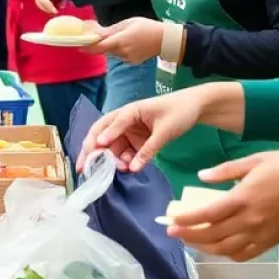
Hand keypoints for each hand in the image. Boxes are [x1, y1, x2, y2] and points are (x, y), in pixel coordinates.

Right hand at [36, 0, 75, 13]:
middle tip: (57, 12)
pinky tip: (58, 8)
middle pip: (39, 2)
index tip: (56, 11)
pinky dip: (49, 8)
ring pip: (40, 5)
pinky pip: (44, 5)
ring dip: (48, 10)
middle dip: (47, 9)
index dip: (48, 6)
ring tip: (58, 11)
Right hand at [76, 87, 207, 172]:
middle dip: (92, 152)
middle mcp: (124, 122)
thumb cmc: (179, 112)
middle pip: (102, 136)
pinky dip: (124, 162)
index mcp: (129, 111)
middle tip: (83, 169)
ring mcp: (130, 132)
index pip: (109, 125)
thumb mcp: (164, 131)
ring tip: (121, 170)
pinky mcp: (137, 142)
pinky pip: (125, 154)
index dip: (100, 139)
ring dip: (112, 160)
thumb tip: (131, 168)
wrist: (195, 108)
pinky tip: (130, 168)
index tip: (93, 154)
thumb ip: (148, 149)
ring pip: (113, 148)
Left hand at [87, 17, 163, 62]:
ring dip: (110, 46)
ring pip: (112, 53)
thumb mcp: (127, 23)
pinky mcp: (132, 62)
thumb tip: (93, 32)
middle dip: (99, 44)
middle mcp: (122, 53)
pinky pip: (120, 56)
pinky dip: (119, 50)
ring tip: (121, 36)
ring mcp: (127, 59)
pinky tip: (129, 43)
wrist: (165, 40)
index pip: (98, 47)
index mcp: (120, 41)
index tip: (79, 44)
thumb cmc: (147, 27)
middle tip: (96, 35)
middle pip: (104, 50)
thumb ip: (110, 30)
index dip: (87, 47)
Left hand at [167, 152, 278, 260]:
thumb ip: (225, 171)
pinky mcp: (272, 241)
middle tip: (173, 233)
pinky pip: (246, 254)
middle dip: (189, 236)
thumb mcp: (253, 161)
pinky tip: (220, 248)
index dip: (187, 221)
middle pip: (212, 235)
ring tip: (191, 241)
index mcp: (242, 198)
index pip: (207, 215)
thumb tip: (201, 177)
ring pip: (226, 249)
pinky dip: (228, 254)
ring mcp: (261, 233)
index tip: (172, 222)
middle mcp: (249, 220)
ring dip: (205, 247)